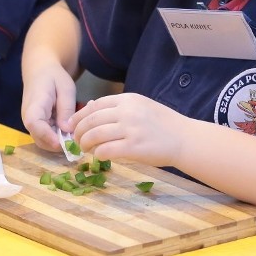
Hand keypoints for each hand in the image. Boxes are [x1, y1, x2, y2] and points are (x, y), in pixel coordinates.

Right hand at [21, 62, 77, 151]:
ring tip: (76, 134)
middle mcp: (29, 118)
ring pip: (44, 141)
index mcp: (34, 105)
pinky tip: (71, 130)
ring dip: (60, 142)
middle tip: (77, 141)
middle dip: (58, 144)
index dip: (47, 136)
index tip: (62, 144)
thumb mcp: (65, 88)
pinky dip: (59, 138)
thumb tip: (67, 130)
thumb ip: (66, 109)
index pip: (35, 124)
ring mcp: (32, 124)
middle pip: (40, 139)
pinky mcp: (38, 126)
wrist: (41, 70)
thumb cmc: (54, 77)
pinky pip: (47, 137)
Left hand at [70, 93, 188, 165]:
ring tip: (85, 149)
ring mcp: (130, 129)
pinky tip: (98, 156)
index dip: (79, 116)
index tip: (72, 125)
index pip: (95, 105)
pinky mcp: (134, 147)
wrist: (184, 138)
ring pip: (95, 135)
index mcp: (128, 99)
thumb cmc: (162, 123)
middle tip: (76, 140)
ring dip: (85, 144)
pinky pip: (106, 150)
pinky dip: (98, 154)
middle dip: (79, 131)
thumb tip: (90, 106)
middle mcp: (127, 112)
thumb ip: (118, 106)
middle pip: (92, 120)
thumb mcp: (140, 106)